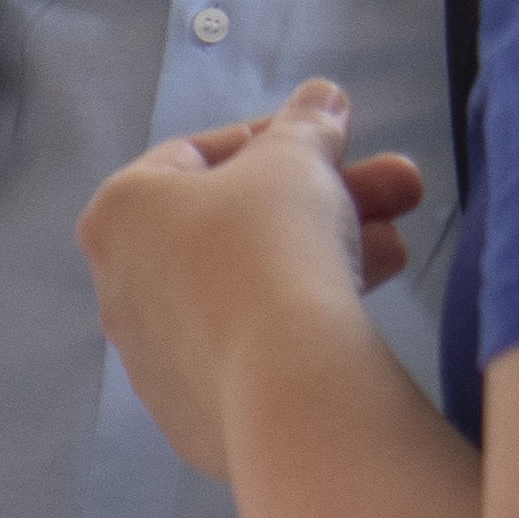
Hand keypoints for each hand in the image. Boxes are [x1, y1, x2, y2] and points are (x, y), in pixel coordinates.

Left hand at [76, 83, 424, 479]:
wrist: (285, 383)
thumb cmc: (272, 243)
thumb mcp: (297, 159)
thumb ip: (306, 126)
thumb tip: (321, 98)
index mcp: (119, 214)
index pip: (198, 156)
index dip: (276, 140)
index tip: (332, 140)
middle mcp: (121, 287)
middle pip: (234, 227)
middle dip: (323, 202)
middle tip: (398, 191)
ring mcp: (154, 363)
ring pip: (247, 291)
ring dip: (324, 260)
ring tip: (398, 252)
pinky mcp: (193, 420)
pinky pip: (250, 354)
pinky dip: (296, 328)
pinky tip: (355, 319)